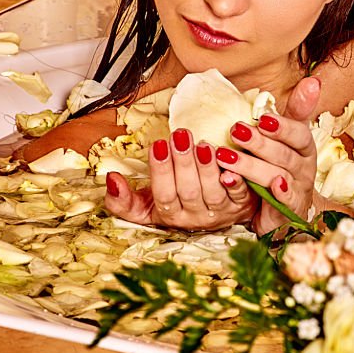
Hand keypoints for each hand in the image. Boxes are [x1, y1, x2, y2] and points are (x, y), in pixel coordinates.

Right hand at [104, 129, 256, 230]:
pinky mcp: (242, 206)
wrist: (217, 213)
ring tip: (203, 144)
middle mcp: (195, 218)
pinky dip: (236, 182)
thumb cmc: (179, 203)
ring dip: (207, 168)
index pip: (164, 195)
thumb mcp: (147, 206)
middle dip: (183, 162)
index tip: (157, 144)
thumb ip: (124, 200)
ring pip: (213, 192)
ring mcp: (220, 213)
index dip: (160, 171)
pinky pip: (240, 195)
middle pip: (188, 191)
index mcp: (170, 216)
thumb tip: (111, 179)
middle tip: (180, 135)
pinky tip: (232, 169)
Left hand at [215, 76, 320, 236]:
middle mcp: (304, 166)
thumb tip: (313, 80)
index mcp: (302, 146)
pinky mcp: (289, 210)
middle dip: (259, 142)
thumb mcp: (287, 137)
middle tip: (235, 131)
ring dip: (252, 166)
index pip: (297, 132)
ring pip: (278, 175)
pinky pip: (285, 202)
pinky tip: (268, 187)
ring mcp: (298, 189)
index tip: (263, 117)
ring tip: (226, 158)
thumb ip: (294, 111)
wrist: (288, 210)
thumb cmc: (282, 167)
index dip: (282, 125)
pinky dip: (279, 194)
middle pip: (284, 153)